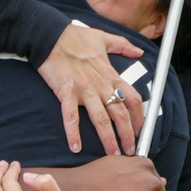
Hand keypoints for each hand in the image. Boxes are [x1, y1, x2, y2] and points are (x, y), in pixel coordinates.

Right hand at [37, 22, 144, 155]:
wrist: (50, 36)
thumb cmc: (75, 37)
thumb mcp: (104, 38)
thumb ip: (123, 45)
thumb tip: (139, 51)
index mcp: (110, 74)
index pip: (133, 99)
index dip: (139, 117)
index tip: (140, 130)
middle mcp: (100, 85)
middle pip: (120, 114)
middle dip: (128, 135)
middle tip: (130, 151)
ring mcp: (83, 90)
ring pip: (100, 119)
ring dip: (108, 139)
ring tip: (113, 155)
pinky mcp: (66, 92)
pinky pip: (70, 116)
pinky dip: (73, 133)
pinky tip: (75, 147)